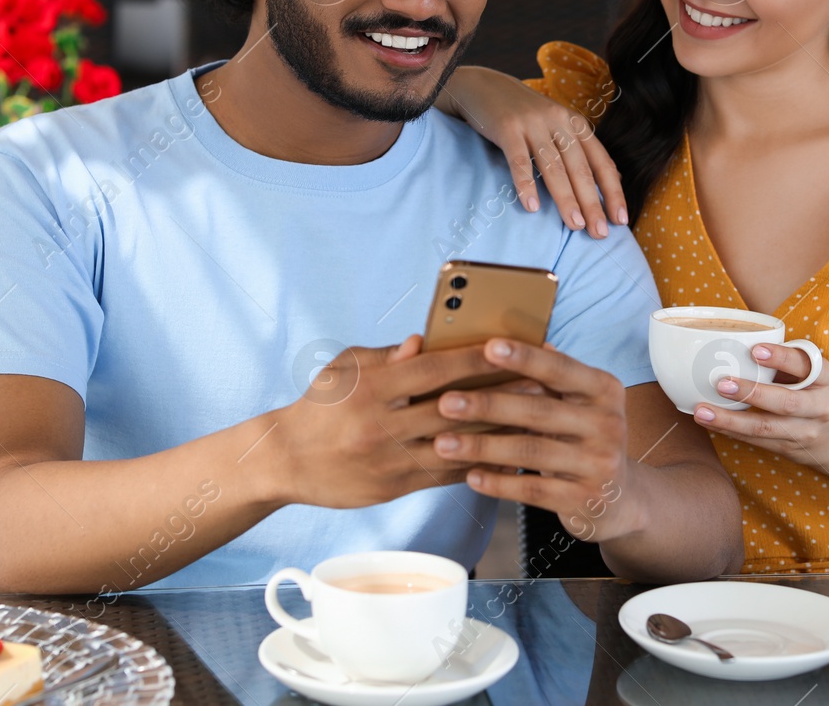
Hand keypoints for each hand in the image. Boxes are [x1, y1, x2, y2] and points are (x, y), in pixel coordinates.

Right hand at [271, 336, 513, 508]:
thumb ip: (386, 356)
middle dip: (502, 395)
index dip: (475, 359)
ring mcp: (391, 460)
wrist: (286, 460)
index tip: (510, 347)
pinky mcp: (395, 487)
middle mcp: (384, 425)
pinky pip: (446, 476)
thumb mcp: (344, 368)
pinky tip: (508, 458)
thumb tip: (422, 342)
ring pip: (457, 446)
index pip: (434, 370)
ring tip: (536, 420)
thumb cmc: (320, 404)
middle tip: (543, 383)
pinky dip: (479, 465)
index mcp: (373, 387)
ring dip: (500, 433)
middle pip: (455, 409)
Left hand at [431, 338, 639, 541]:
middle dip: (487, 405)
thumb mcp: (582, 402)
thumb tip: (505, 339)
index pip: (560, 369)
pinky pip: (533, 490)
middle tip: (444, 402)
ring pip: (530, 452)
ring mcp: (599, 464)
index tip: (488, 347)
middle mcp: (608, 424)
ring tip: (443, 443)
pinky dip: (498, 483)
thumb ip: (552, 375)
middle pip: (538, 411)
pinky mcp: (585, 500)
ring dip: (481, 447)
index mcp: (605, 390)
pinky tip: (470, 476)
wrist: (622, 498)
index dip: (524, 357)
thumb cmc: (586, 438)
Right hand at [438, 66, 624, 236]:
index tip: (621, 219)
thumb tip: (613, 178)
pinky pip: (518, 161)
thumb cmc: (523, 113)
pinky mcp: (507, 128)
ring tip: (575, 225)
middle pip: (580, 168)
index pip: (601, 161)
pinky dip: (525, 184)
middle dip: (592, 203)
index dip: (613, 191)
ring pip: (554, 167)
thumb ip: (579, 147)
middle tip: (600, 232)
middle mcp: (558, 121)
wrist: (483, 86)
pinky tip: (531, 207)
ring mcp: (533, 123)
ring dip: (566, 198)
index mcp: (575, 124)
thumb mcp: (556, 124)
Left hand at [691, 343, 828, 476]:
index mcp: (827, 379)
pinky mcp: (789, 449)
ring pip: (765, 428)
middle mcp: (820, 407)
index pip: (806, 366)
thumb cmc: (818, 393)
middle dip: (751, 393)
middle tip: (721, 382)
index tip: (755, 349)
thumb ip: (790, 360)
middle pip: (785, 402)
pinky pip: (756, 441)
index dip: (781, 357)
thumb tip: (739, 341)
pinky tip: (710, 422)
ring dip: (730, 420)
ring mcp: (805, 432)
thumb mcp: (817, 373)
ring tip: (703, 411)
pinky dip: (730, 431)